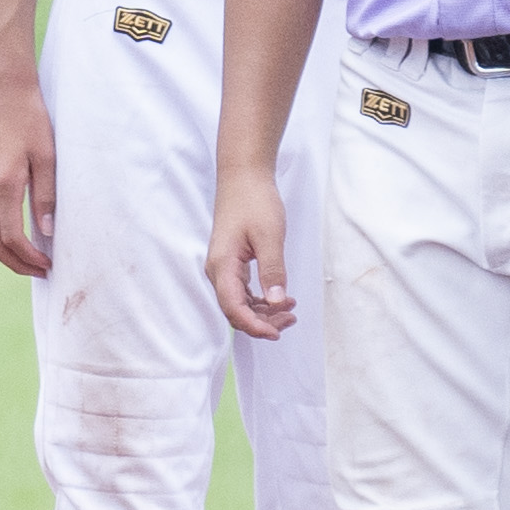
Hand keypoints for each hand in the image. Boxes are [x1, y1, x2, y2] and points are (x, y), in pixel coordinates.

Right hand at [0, 60, 54, 277]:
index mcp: (2, 183)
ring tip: (28, 258)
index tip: (47, 265)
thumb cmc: (32, 120)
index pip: (10, 237)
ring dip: (2, 253)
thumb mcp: (48, 158)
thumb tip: (46, 234)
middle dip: (15, 264)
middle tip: (39, 271)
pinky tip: (14, 235)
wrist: (6, 91)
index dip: (29, 258)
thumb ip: (46, 197)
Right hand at [206, 167, 296, 341]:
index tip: (276, 333)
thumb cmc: (254, 201)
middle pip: (236, 310)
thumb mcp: (270, 236)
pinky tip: (281, 298)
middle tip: (291, 320)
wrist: (243, 176)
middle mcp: (218, 270)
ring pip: (240, 302)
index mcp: (223, 265)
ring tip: (291, 310)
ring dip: (264, 312)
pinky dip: (261, 299)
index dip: (254, 326)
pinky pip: (243, 291)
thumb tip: (277, 303)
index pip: (234, 308)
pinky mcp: (232, 262)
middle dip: (262, 322)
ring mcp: (224, 267)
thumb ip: (273, 271)